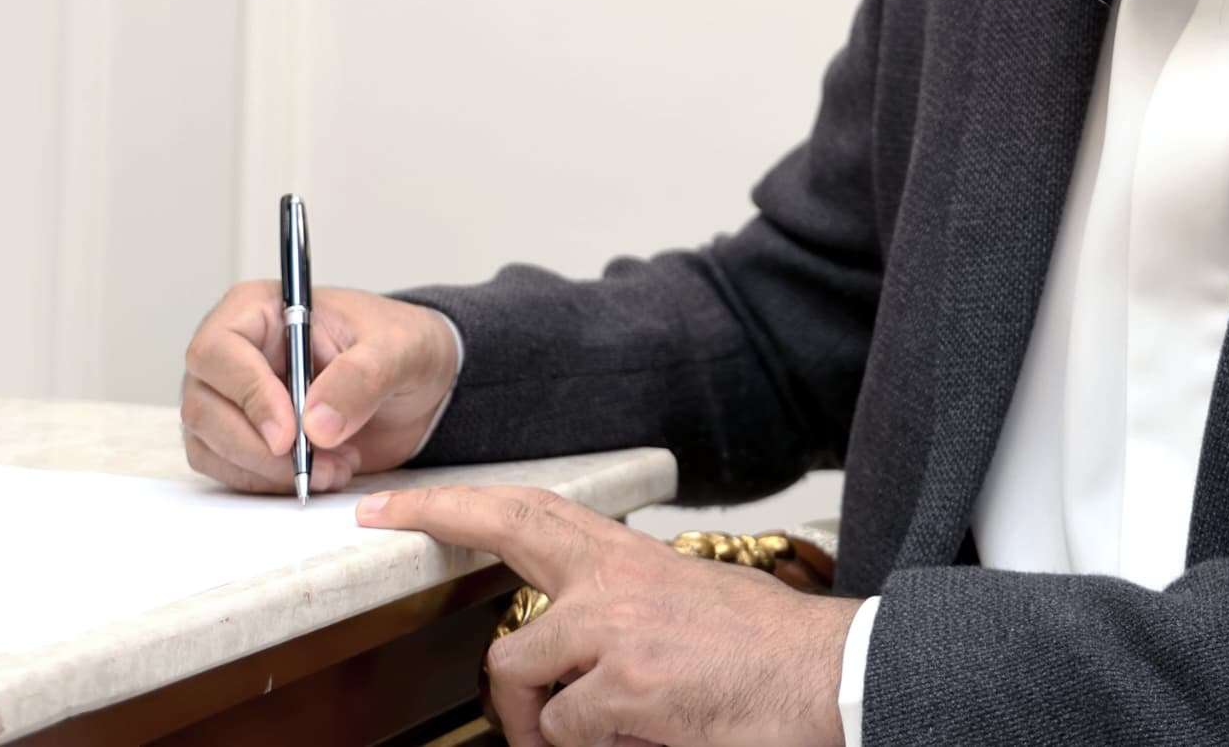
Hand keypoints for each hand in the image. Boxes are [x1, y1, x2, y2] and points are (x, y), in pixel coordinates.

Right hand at [179, 281, 457, 493]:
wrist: (418, 384)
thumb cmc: (402, 345)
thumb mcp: (399, 349)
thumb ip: (362, 377)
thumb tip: (316, 424)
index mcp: (259, 309)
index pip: (218, 350)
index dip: (247, 394)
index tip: (289, 433)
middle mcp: (234, 353)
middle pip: (204, 406)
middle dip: (258, 447)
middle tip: (316, 462)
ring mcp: (231, 397)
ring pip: (210, 445)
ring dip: (268, 471)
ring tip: (335, 467)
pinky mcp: (242, 436)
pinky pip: (228, 470)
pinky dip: (269, 484)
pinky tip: (321, 473)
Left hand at [358, 485, 858, 746]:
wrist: (832, 675)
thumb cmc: (769, 652)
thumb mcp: (689, 604)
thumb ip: (622, 613)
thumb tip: (575, 658)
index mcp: (630, 560)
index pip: (529, 513)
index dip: (456, 506)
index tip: (396, 508)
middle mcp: (613, 584)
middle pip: (506, 571)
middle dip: (452, 560)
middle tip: (412, 558)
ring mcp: (613, 634)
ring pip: (522, 679)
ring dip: (546, 720)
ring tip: (601, 731)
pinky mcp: (621, 689)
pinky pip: (563, 731)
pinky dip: (592, 745)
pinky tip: (646, 732)